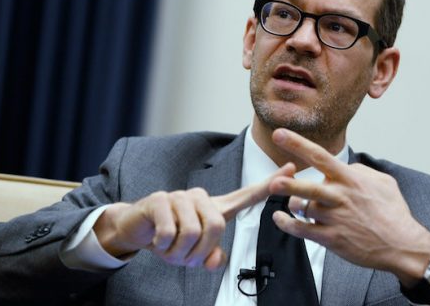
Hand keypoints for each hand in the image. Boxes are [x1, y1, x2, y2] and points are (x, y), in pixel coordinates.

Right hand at [94, 163, 295, 269]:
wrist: (137, 229)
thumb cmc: (171, 239)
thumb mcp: (193, 255)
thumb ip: (210, 258)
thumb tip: (216, 261)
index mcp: (215, 209)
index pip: (247, 195)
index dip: (269, 185)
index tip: (292, 169)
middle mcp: (201, 198)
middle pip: (218, 226)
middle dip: (200, 252)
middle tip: (185, 258)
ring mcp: (181, 196)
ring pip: (194, 230)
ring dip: (180, 252)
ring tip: (171, 250)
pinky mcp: (161, 199)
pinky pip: (171, 230)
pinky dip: (164, 246)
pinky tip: (158, 241)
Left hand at [269, 128, 429, 285]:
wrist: (402, 245)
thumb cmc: (393, 213)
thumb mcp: (382, 182)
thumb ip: (359, 170)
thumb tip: (344, 166)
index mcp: (350, 179)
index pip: (320, 156)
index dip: (297, 144)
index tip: (279, 134)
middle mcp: (339, 197)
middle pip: (307, 187)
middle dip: (287, 184)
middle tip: (273, 181)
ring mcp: (334, 219)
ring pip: (301, 208)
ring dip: (291, 204)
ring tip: (290, 202)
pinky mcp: (331, 239)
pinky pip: (301, 230)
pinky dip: (287, 224)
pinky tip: (279, 218)